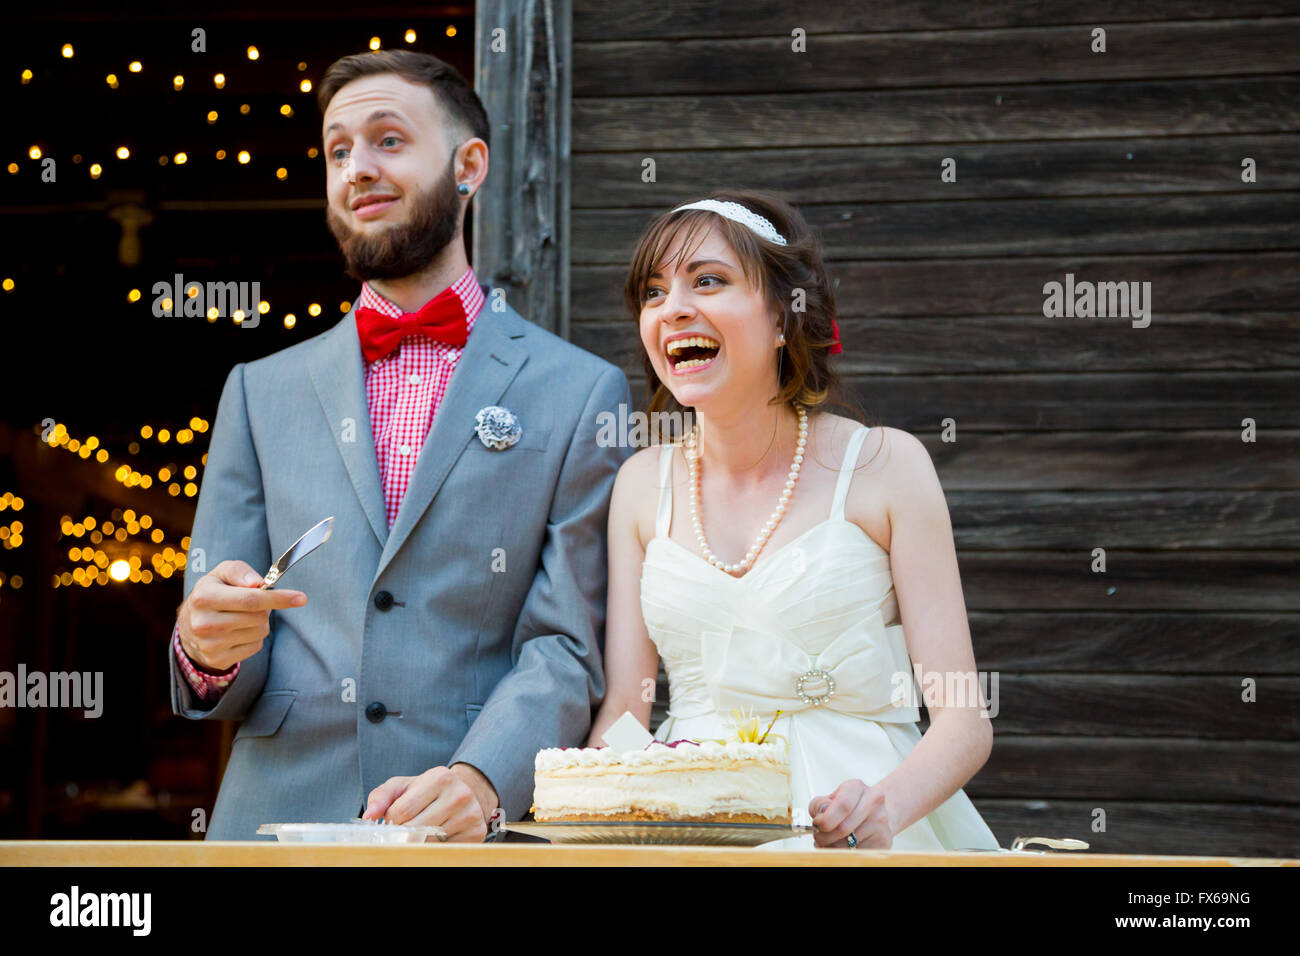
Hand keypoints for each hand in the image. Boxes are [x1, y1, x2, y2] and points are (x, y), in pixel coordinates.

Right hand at [178, 560, 306, 671]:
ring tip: (241, 617)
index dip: (279, 598)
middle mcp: (204, 623)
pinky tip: (237, 633)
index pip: (251, 599)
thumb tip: (258, 583)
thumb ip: (240, 571)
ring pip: (260, 632)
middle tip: (253, 604)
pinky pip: (255, 647)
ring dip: (259, 623)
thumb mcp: (221, 573)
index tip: (301, 598)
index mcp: (204, 597)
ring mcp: (210, 645)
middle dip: (265, 608)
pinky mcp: (217, 660)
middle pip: (259, 616)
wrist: (189, 626)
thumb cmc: (213, 592)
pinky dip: (254, 638)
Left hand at [363, 765, 496, 841]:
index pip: (401, 812)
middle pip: (415, 829)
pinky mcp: (476, 833)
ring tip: (419, 833)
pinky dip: (435, 848)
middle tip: (400, 833)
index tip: (392, 822)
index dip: (390, 822)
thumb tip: (369, 816)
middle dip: (402, 834)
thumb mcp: (404, 787)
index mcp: (439, 777)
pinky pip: (444, 850)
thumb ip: (382, 797)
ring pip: (430, 842)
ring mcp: (470, 815)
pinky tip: (435, 838)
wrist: (463, 794)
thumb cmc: (427, 791)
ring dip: (418, 842)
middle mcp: (459, 794)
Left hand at [809, 779, 891, 849]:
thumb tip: (819, 817)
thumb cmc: (848, 806)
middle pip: (843, 828)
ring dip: (832, 847)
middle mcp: (873, 801)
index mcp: (856, 787)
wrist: (875, 813)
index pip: (842, 806)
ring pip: (849, 844)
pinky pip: (858, 853)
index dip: (826, 820)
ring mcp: (881, 822)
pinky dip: (845, 853)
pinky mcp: (884, 840)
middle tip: (818, 838)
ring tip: (829, 842)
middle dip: (824, 837)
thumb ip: (819, 805)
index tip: (817, 825)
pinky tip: (843, 846)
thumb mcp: (831, 799)